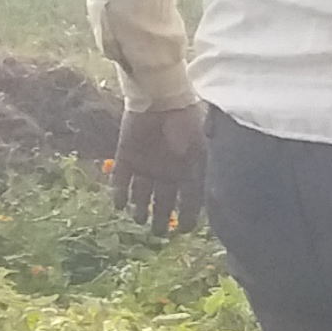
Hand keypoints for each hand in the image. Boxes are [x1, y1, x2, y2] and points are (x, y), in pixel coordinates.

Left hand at [109, 103, 204, 234]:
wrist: (162, 97)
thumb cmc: (188, 123)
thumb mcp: (202, 153)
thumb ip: (203, 178)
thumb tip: (213, 204)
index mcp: (189, 172)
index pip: (189, 201)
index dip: (187, 217)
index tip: (183, 231)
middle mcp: (167, 172)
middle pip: (163, 202)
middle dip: (160, 219)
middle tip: (156, 233)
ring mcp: (147, 165)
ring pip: (141, 194)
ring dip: (139, 209)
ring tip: (139, 219)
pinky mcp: (126, 156)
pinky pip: (121, 179)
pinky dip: (118, 193)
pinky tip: (119, 205)